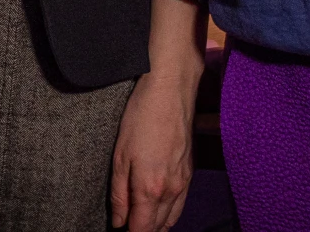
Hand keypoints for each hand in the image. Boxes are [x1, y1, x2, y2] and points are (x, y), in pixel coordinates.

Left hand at [109, 66, 195, 230]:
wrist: (171, 90)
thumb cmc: (141, 118)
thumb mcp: (120, 156)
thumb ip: (119, 194)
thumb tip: (119, 222)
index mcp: (151, 189)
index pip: (142, 230)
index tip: (119, 231)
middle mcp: (171, 191)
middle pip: (158, 228)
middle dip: (142, 231)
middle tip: (127, 224)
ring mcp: (184, 182)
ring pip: (171, 219)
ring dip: (156, 226)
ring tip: (140, 222)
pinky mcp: (190, 171)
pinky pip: (181, 204)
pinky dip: (169, 213)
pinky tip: (158, 209)